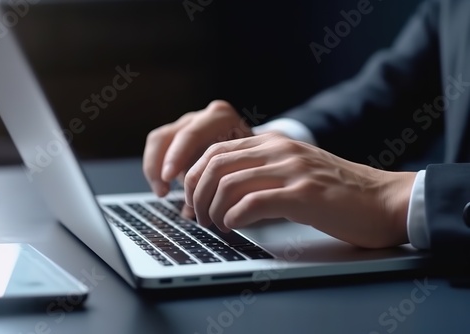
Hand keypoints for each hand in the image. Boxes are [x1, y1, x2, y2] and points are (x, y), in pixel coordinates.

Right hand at [143, 100, 251, 198]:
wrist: (254, 150)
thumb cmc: (250, 161)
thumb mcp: (242, 167)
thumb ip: (222, 182)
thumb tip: (203, 210)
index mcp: (219, 118)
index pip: (190, 134)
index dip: (176, 157)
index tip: (169, 177)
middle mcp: (200, 118)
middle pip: (167, 135)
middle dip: (159, 163)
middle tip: (163, 190)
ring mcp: (186, 126)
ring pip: (158, 141)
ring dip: (155, 168)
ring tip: (163, 192)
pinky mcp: (176, 137)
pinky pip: (158, 150)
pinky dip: (157, 171)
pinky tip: (164, 190)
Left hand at [184, 133, 415, 248]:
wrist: (384, 199)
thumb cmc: (339, 192)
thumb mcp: (295, 170)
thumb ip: (263, 171)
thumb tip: (223, 191)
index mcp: (274, 142)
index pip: (216, 150)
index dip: (194, 176)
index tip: (192, 199)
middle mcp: (280, 150)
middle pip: (215, 165)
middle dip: (196, 194)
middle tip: (198, 216)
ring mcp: (292, 170)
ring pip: (229, 183)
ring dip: (213, 209)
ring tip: (214, 225)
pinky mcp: (304, 195)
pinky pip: (253, 202)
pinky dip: (234, 217)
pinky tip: (234, 226)